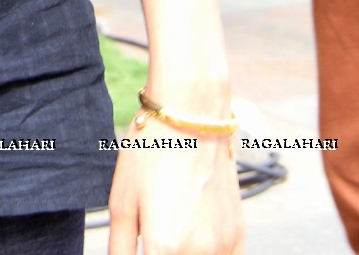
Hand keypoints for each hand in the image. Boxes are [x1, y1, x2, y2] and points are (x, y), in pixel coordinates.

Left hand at [108, 132, 242, 254]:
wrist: (192, 117)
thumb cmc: (150, 154)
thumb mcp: (121, 202)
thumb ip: (120, 249)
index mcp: (164, 247)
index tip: (143, 248)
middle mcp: (198, 252)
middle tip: (152, 240)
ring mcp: (223, 246)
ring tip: (171, 234)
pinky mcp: (238, 236)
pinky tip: (193, 244)